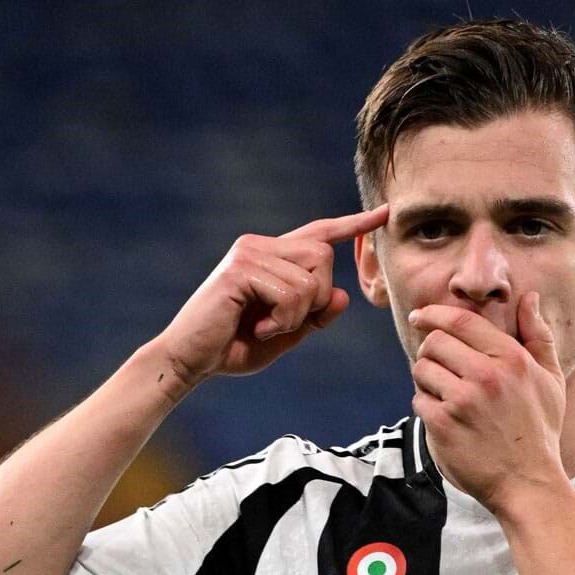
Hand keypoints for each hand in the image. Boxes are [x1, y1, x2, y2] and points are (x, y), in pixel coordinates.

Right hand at [155, 205, 387, 386]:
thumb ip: (316, 316)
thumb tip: (344, 295)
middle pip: (324, 257)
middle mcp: (260, 245)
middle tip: (285, 322)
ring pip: (311, 280)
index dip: (353, 224)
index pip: (319, 233)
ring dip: (297, 316)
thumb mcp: (287, 334)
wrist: (190, 360)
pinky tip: (258, 328)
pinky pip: (292, 294)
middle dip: (317, 298)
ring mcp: (249, 252)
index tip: (384, 214)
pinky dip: (283, 321)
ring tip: (266, 326)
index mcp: (271, 255)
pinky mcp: (241, 268)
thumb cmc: (233, 346)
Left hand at [408, 292, 568, 513]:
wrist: (528, 483)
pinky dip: (427, 407)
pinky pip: (418, 400)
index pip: (460, 321)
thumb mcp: (551, 380)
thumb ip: (538, 336)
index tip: (420, 316)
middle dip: (431, 352)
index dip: (434, 314)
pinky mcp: (443, 425)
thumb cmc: (540, 430)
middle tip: (441, 368)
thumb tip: (530, 297)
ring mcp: (462, 400)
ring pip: (422, 370)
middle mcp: (486, 375)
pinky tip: (446, 419)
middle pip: (434, 342)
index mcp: (511, 358)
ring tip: (446, 396)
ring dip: (427, 380)